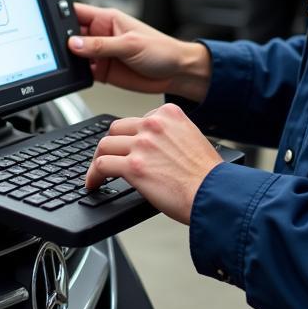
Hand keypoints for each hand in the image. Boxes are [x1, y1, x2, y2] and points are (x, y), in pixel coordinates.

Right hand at [68, 2, 210, 101]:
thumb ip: (101, 45)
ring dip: (68, 59)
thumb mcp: (131, 45)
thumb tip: (74, 43)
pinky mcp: (102, 71)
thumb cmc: (162, 50)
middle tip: (55, 48)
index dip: (60, 15)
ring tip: (64, 63)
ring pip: (74, 55)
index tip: (48, 22)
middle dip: (61, 41)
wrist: (176, 73)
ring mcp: (100, 54)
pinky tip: (74, 76)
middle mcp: (101, 35)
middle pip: (71, 34)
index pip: (76, 12)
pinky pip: (82, 72)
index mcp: (107, 19)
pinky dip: (76, 75)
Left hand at [85, 104, 221, 224]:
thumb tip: (153, 147)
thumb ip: (169, 135)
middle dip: (112, 146)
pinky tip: (94, 183)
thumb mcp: (192, 139)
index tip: (128, 149)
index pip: (137, 120)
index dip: (130, 137)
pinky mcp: (134, 166)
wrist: (214, 194)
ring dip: (99, 159)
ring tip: (98, 173)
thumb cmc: (208, 175)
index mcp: (169, 114)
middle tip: (111, 159)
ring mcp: (142, 144)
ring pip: (105, 145)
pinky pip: (102, 165)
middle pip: (117, 129)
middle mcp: (154, 125)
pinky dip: (93, 175)